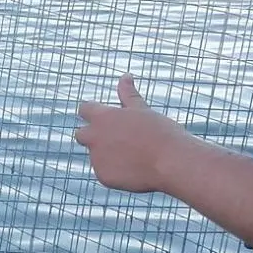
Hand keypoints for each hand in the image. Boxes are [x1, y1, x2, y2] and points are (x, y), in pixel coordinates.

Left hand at [73, 75, 193, 193]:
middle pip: (81, 134)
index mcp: (103, 117)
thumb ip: (128, 95)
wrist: (171, 162)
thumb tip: (125, 76)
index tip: (105, 119)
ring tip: (136, 156)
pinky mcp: (103, 176)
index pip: (84, 109)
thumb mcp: (142, 110)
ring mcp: (97, 158)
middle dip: (93, 136)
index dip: (94, 113)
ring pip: (96, 155)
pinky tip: (136, 170)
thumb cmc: (161, 133)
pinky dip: (116, 171)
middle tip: (118, 140)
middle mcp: (94, 136)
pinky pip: (104, 172)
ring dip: (108, 155)